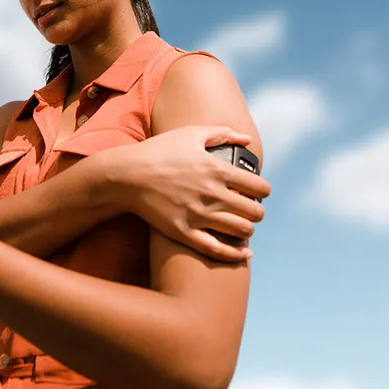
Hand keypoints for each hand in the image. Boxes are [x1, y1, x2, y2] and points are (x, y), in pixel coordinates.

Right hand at [101, 125, 271, 262]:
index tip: (256, 191)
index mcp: (217, 170)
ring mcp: (198, 215)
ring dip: (247, 229)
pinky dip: (236, 254)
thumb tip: (248, 139)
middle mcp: (212, 194)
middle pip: (255, 212)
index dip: (263, 190)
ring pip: (242, 231)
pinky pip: (218, 250)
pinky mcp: (184, 232)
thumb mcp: (190, 134)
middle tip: (248, 209)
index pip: (260, 187)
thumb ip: (222, 133)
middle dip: (256, 211)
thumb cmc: (157, 151)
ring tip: (239, 225)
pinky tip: (243, 253)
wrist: (125, 175)